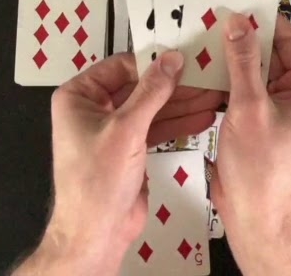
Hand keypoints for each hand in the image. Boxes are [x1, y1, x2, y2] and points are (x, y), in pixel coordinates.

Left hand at [13, 51, 222, 274]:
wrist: (97, 232)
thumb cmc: (97, 179)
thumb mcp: (126, 129)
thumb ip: (152, 92)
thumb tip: (172, 59)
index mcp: (78, 97)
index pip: (120, 67)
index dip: (152, 62)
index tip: (183, 58)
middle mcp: (93, 109)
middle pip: (138, 87)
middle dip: (172, 85)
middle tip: (204, 76)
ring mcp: (112, 130)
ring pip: (151, 108)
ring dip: (181, 104)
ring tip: (212, 95)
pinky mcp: (129, 149)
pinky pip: (155, 128)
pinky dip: (177, 123)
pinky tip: (202, 118)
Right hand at [211, 14, 290, 274]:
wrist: (255, 217)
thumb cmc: (262, 169)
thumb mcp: (249, 107)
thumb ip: (243, 62)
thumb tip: (238, 24)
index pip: (289, 40)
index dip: (263, 21)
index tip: (237, 3)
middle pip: (269, 55)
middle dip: (241, 40)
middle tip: (212, 18)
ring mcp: (277, 110)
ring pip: (251, 73)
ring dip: (228, 61)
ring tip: (201, 41)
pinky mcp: (257, 123)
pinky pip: (241, 92)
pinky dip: (223, 83)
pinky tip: (200, 72)